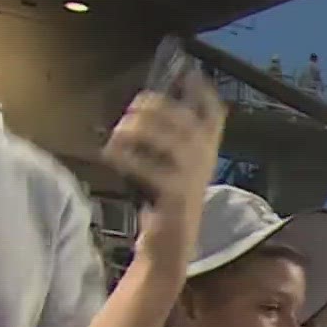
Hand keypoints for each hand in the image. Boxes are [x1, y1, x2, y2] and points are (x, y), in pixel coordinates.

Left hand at [103, 74, 225, 266]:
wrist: (169, 254)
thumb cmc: (165, 211)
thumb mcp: (171, 174)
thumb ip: (166, 147)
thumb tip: (141, 113)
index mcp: (205, 158)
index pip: (214, 120)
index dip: (204, 95)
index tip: (192, 72)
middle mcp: (203, 168)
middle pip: (191, 126)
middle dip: (164, 109)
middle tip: (137, 103)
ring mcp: (191, 184)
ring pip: (176, 145)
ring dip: (147, 131)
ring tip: (121, 129)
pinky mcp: (176, 200)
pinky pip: (155, 172)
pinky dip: (132, 159)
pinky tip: (112, 153)